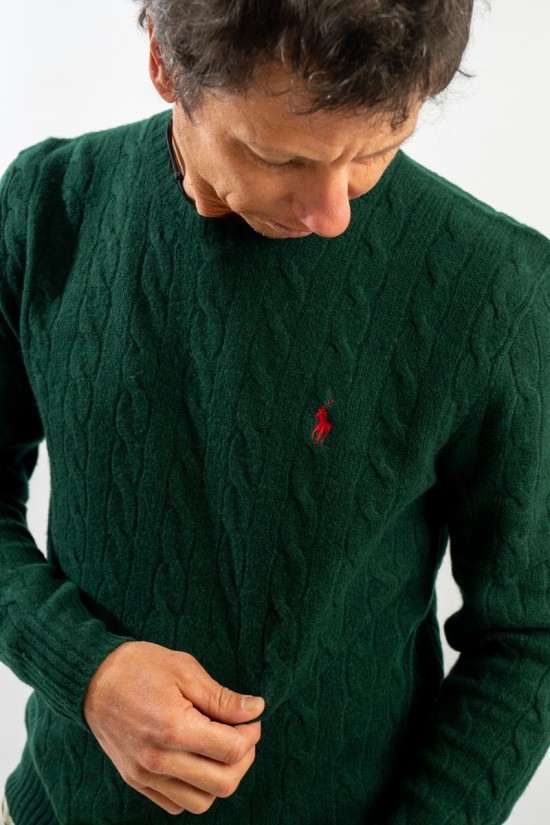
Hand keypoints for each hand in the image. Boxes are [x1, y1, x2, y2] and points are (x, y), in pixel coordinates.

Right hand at [83, 640, 264, 814]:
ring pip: (202, 802)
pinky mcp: (136, 781)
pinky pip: (176, 804)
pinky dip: (195, 789)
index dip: (251, 734)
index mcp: (174, 728)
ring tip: (219, 748)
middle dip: (244, 759)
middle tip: (241, 734)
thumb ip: (221, 697)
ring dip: (220, 778)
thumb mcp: (184, 669)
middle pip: (223, 783)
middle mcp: (159, 760)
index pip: (231, 750)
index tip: (251, 717)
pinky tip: (196, 760)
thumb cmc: (139, 666)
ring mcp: (145, 775)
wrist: (92, 678)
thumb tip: (256, 710)